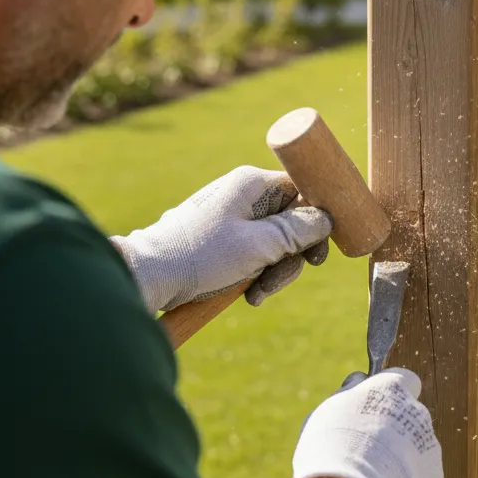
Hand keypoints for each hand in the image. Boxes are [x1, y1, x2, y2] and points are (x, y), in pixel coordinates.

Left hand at [109, 166, 332, 313]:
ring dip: (273, 272)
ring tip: (256, 293)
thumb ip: (298, 231)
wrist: (151, 275)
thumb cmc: (202, 255)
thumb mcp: (260, 245)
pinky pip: (253, 254)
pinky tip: (246, 293)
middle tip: (277, 280)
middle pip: (290, 222)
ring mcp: (231, 217)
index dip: (315, 221)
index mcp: (252, 184)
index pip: (301, 191)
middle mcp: (243, 195)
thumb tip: (326, 218)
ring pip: (273, 243)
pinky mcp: (221, 239)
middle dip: (290, 257)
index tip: (318, 251)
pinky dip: (255, 274)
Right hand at [285, 369, 442, 477]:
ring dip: (398, 461)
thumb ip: (349, 392)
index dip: (389, 393)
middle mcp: (418, 413)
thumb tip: (358, 380)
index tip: (373, 405)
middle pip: (408, 418)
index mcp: (394, 388)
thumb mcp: (329, 409)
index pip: (403, 379)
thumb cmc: (333, 445)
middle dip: (392, 431)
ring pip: (414, 451)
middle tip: (363, 449)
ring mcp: (430, 448)